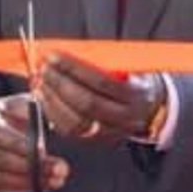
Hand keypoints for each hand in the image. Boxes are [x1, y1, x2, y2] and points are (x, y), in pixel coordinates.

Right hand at [0, 93, 67, 191]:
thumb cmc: (10, 116)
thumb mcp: (20, 104)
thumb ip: (34, 108)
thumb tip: (51, 121)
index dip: (19, 144)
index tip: (43, 150)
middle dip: (30, 167)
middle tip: (58, 169)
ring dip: (26, 184)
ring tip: (52, 181)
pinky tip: (36, 191)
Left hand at [36, 53, 164, 144]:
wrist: (153, 109)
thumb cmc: (137, 81)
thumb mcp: (131, 67)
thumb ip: (107, 62)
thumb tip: (71, 52)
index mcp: (136, 94)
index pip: (101, 82)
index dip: (74, 69)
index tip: (54, 56)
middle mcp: (125, 117)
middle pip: (87, 104)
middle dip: (60, 84)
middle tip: (44, 69)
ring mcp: (111, 132)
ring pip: (76, 121)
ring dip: (52, 101)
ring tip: (40, 82)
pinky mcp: (97, 140)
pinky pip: (70, 131)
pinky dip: (53, 114)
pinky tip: (43, 98)